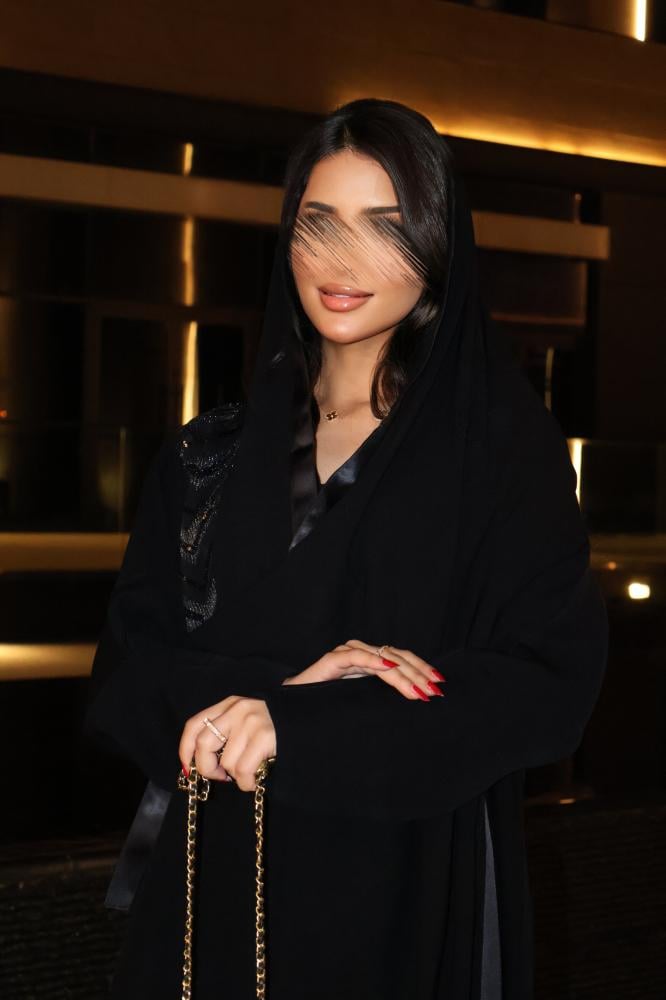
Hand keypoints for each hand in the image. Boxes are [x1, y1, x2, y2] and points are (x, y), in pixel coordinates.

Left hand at [179, 696, 276, 790]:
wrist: (312, 720)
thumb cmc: (277, 727)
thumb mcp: (248, 720)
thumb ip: (227, 732)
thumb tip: (197, 761)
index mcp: (231, 704)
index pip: (194, 724)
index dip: (185, 749)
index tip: (188, 768)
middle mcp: (238, 709)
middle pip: (203, 743)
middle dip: (207, 768)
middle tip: (221, 776)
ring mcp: (251, 722)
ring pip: (226, 762)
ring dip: (236, 777)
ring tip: (250, 773)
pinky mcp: (265, 737)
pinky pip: (243, 771)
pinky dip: (247, 783)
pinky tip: (258, 777)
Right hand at [284, 639, 445, 700]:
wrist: (293, 708)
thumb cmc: (328, 705)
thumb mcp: (363, 702)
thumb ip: (383, 698)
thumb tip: (416, 706)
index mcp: (371, 661)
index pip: (403, 660)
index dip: (422, 669)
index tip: (439, 685)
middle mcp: (362, 653)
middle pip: (398, 658)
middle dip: (418, 674)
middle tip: (435, 690)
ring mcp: (347, 653)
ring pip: (382, 658)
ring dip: (403, 674)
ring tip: (418, 689)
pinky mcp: (332, 660)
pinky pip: (355, 657)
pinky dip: (372, 662)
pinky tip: (388, 669)